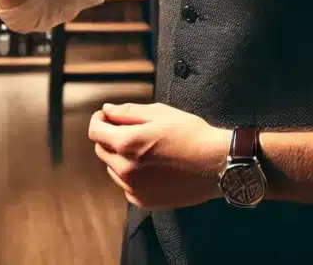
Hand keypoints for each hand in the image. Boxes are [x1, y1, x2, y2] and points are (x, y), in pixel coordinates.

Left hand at [88, 102, 230, 209]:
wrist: (217, 164)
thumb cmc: (191, 134)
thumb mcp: (160, 113)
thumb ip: (128, 112)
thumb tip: (107, 110)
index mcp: (127, 143)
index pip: (94, 132)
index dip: (99, 119)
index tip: (107, 116)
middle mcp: (126, 169)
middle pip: (101, 150)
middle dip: (110, 137)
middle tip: (130, 130)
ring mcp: (134, 188)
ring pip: (112, 168)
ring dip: (120, 157)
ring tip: (146, 150)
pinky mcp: (143, 201)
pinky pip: (126, 185)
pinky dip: (131, 175)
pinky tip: (152, 167)